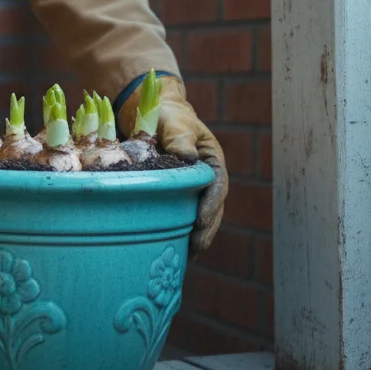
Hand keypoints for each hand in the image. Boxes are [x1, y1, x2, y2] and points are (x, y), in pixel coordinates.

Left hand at [120, 76, 227, 253]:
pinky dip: (179, 232)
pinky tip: (172, 248)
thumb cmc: (167, 116)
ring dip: (196, 236)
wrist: (153, 115)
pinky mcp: (177, 197)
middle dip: (206, 229)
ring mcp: (193, 190)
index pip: (217, 186)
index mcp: (212, 161)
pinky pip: (181, 216)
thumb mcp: (175, 122)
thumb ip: (180, 137)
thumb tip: (187, 157)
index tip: (201, 220)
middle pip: (212, 207)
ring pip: (199, 216)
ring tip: (187, 254)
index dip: (212, 204)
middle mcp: (206, 178)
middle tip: (196, 246)